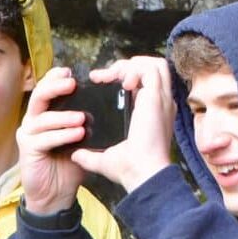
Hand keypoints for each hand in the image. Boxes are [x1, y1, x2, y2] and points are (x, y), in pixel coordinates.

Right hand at [17, 67, 89, 214]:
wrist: (56, 194)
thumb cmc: (70, 161)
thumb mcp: (81, 135)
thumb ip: (86, 118)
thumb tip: (108, 100)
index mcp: (46, 112)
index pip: (47, 88)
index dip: (56, 77)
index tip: (71, 71)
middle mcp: (34, 120)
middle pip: (39, 95)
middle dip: (55, 86)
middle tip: (73, 84)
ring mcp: (28, 135)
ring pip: (42, 117)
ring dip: (63, 116)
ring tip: (82, 118)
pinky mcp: (27, 151)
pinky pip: (43, 139)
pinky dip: (62, 135)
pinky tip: (77, 135)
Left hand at [72, 56, 175, 194]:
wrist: (142, 174)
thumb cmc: (130, 170)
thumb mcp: (106, 158)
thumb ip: (90, 155)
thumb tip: (76, 155)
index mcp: (152, 112)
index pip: (144, 82)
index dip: (123, 76)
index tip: (100, 82)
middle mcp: (160, 102)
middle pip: (152, 67)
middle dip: (126, 65)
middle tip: (105, 77)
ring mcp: (161, 98)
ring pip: (154, 64)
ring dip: (131, 64)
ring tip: (113, 76)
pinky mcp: (158, 97)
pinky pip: (151, 69)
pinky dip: (135, 69)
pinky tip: (122, 83)